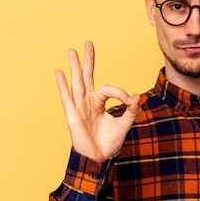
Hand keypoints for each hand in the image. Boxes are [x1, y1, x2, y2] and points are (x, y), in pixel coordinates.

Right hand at [55, 41, 141, 162]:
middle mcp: (88, 102)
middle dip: (88, 60)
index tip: (131, 101)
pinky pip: (67, 97)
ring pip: (77, 83)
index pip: (109, 89)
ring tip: (72, 50)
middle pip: (87, 76)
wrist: (99, 158)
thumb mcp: (124, 124)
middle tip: (88, 42)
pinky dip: (63, 85)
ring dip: (75, 66)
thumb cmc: (110, 143)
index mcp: (99, 103)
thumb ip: (131, 110)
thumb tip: (140, 96)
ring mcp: (79, 107)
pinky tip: (60, 72)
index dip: (121, 92)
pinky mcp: (73, 115)